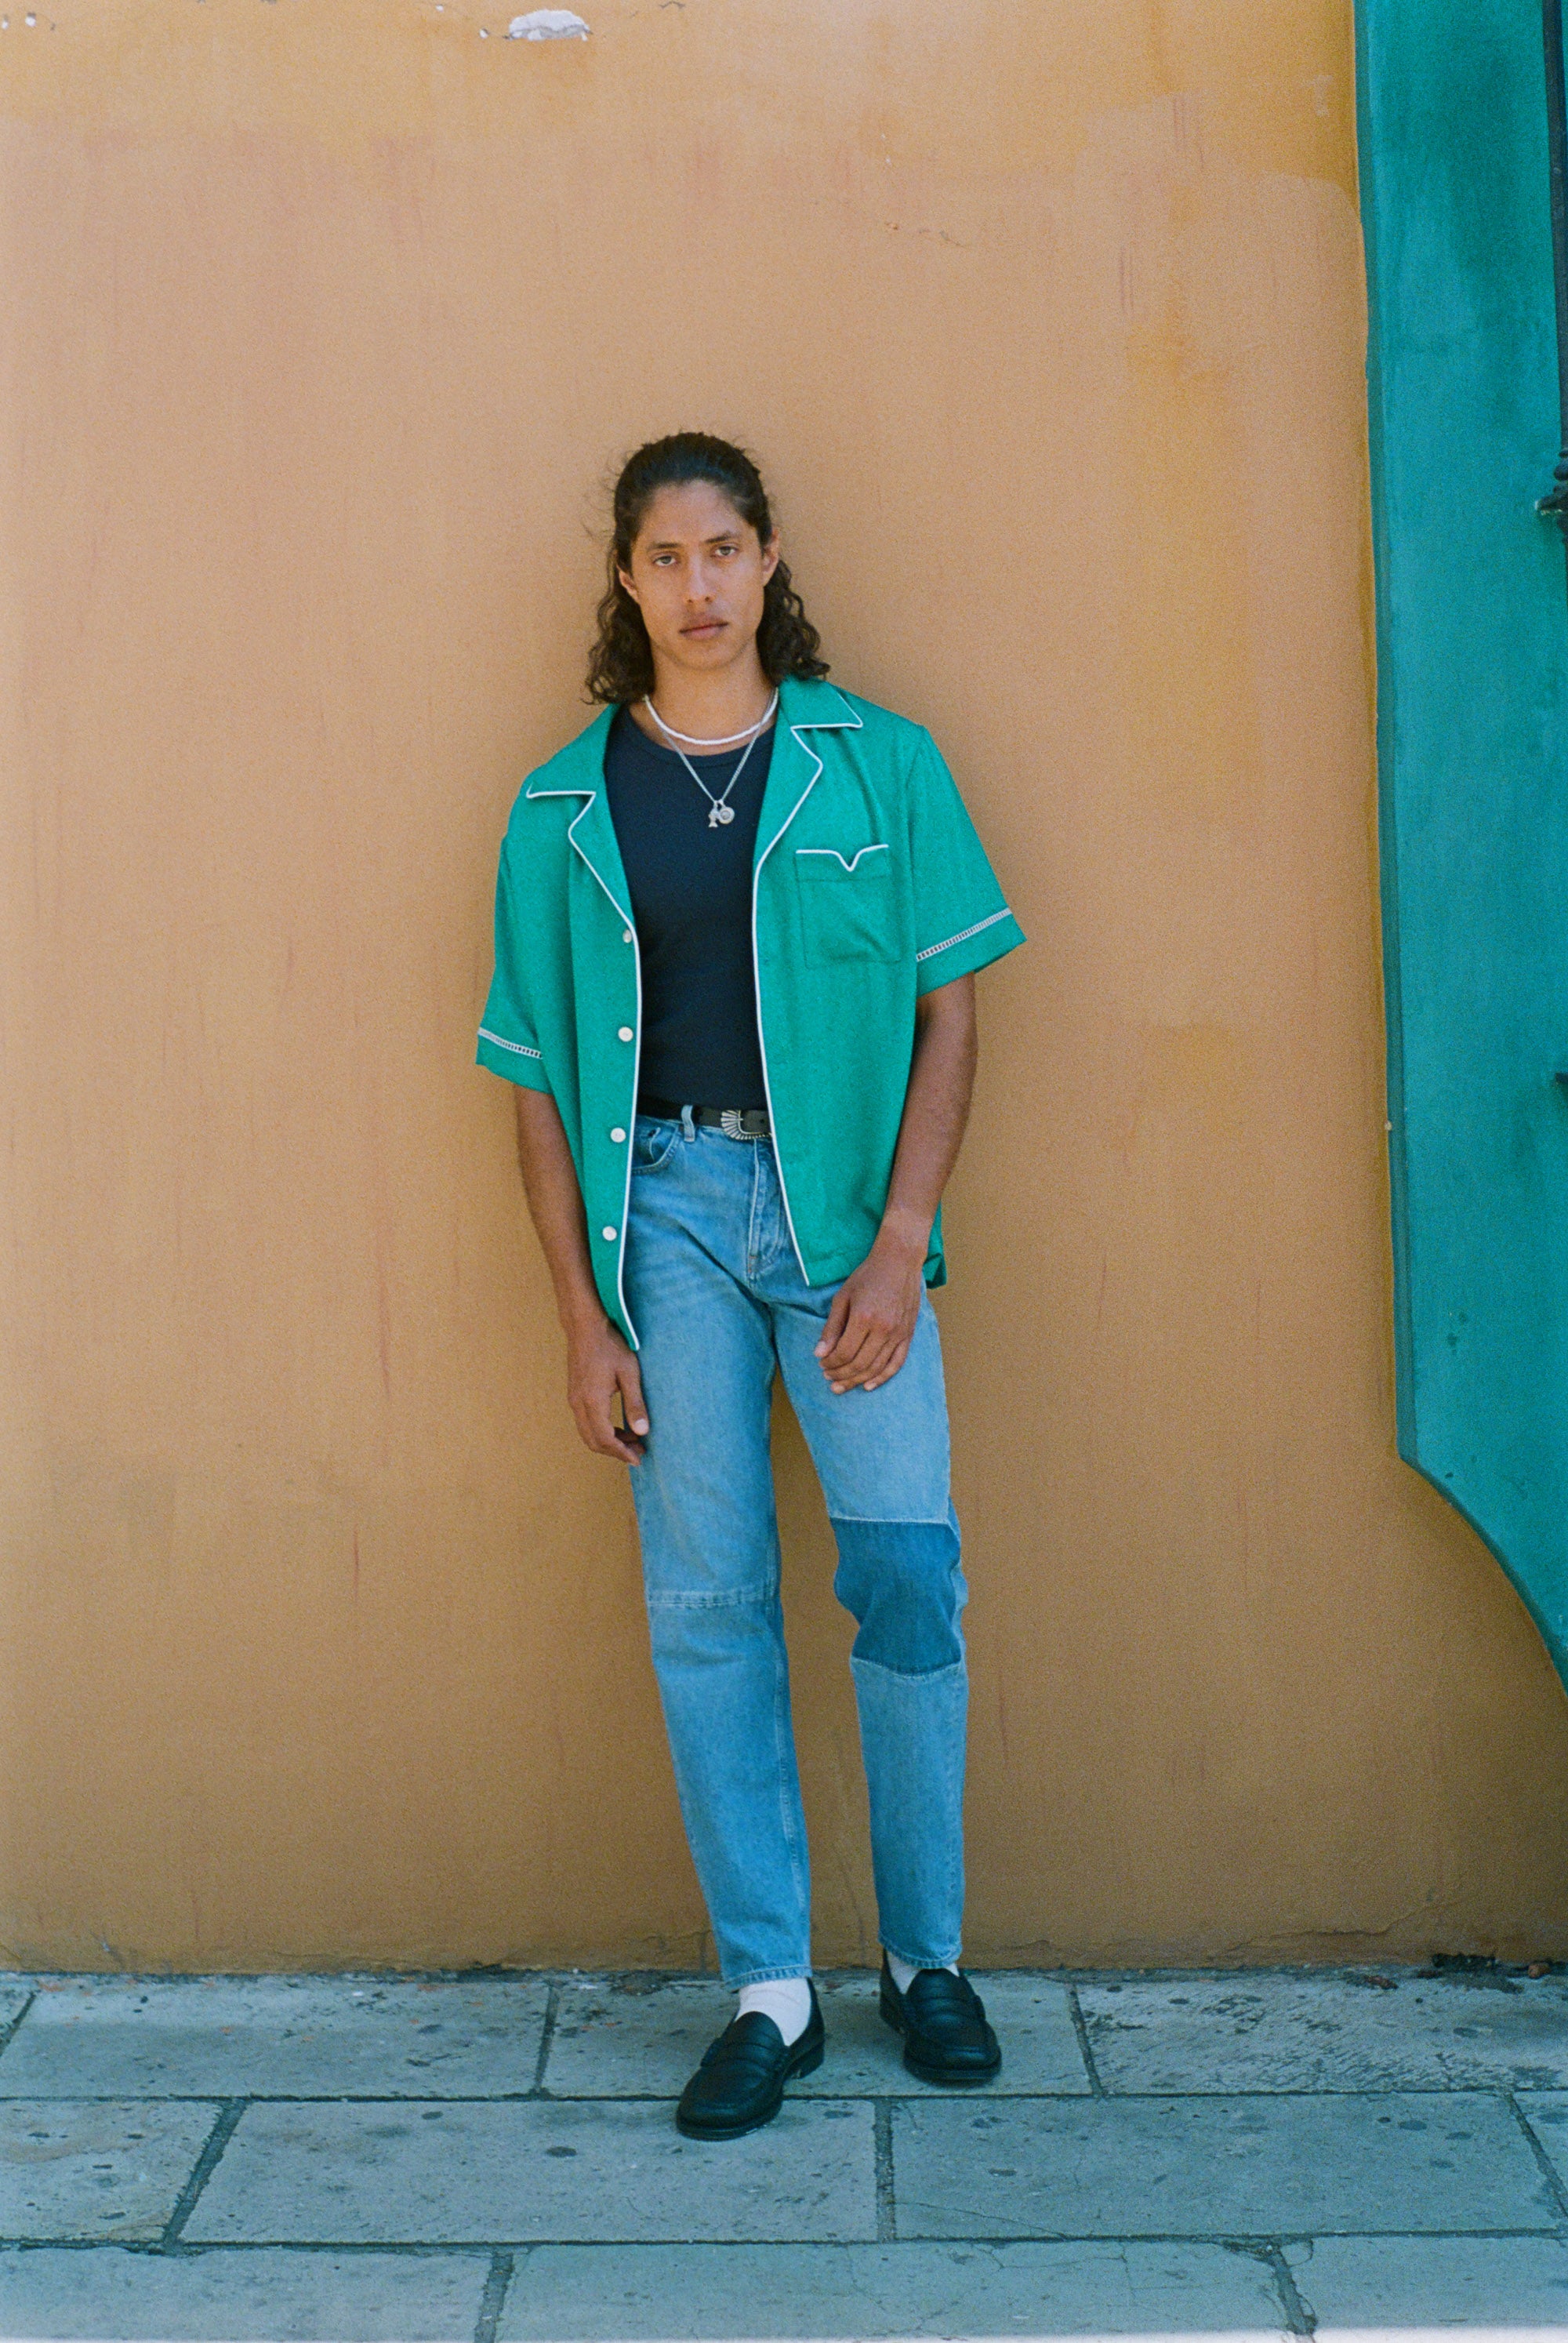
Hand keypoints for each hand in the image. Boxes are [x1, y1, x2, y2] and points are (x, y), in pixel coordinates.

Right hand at [565, 1313, 648, 1462]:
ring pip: (587, 1433)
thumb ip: (635, 1404)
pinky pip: (585, 1422)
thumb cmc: (610, 1345)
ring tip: (632, 1439)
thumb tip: (642, 1432)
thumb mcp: (629, 1373)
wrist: (585, 1327)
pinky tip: (619, 1425)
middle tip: (638, 1451)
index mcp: (592, 1401)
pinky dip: (601, 1431)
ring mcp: (573, 1399)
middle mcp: (578, 1404)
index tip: (638, 1458)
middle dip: (616, 1451)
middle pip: (594, 1441)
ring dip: (608, 1441)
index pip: (605, 1439)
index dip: (622, 1453)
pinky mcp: (574, 1394)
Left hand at [813, 1234, 925, 1393]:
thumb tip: (819, 1354)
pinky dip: (882, 1377)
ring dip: (857, 1380)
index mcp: (864, 1318)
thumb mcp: (842, 1297)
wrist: (899, 1261)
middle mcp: (883, 1329)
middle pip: (859, 1364)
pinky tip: (869, 1386)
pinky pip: (897, 1363)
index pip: (844, 1352)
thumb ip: (831, 1328)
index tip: (821, 1364)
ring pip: (876, 1368)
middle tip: (828, 1379)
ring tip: (842, 1386)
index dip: (831, 1363)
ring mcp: (899, 1333)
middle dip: (840, 1375)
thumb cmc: (867, 1276)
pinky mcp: (908, 1334)